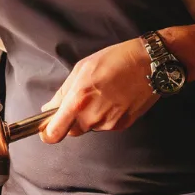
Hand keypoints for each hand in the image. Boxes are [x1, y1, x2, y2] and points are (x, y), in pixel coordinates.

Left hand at [39, 38, 160, 143]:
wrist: (149, 64)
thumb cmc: (115, 60)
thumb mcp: (81, 69)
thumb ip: (63, 93)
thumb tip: (49, 108)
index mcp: (78, 101)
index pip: (54, 133)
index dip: (47, 133)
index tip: (45, 129)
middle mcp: (93, 117)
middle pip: (72, 131)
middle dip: (71, 120)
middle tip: (81, 100)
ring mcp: (109, 123)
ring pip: (90, 127)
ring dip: (89, 116)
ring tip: (101, 94)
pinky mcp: (122, 125)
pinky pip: (105, 125)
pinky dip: (105, 115)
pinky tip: (113, 99)